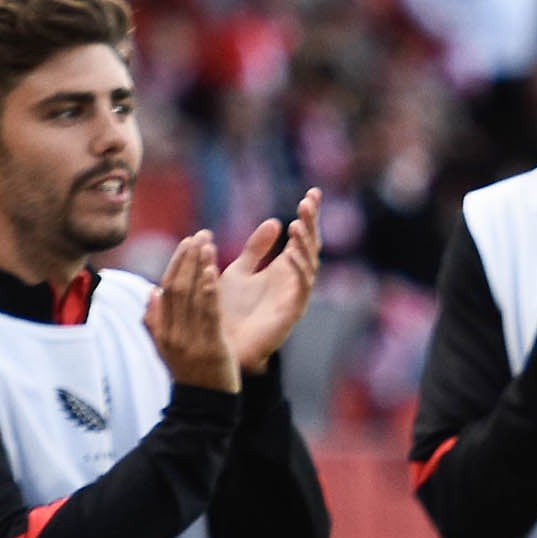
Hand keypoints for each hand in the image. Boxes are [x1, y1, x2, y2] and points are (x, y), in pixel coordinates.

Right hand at [144, 232, 237, 392]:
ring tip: (206, 243)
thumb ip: (157, 320)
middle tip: (199, 235)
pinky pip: (207, 314)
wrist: (205, 405)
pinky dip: (208, 291)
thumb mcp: (168, 346)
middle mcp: (173, 332)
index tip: (187, 242)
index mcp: (163, 330)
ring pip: (190, 296)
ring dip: (198, 267)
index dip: (176, 263)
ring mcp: (190, 339)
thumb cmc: (192, 374)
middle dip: (187, 258)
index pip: (166, 288)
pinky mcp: (209, 346)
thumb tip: (152, 292)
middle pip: (176, 287)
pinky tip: (212, 272)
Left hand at [216, 188, 322, 373]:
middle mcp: (294, 279)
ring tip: (298, 222)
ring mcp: (295, 294)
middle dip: (311, 223)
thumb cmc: (230, 310)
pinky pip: (303, 286)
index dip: (309, 216)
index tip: (312, 193)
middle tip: (309, 200)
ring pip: (309, 263)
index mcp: (283, 268)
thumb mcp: (239, 271)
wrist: (224, 344)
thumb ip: (256, 249)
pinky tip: (293, 253)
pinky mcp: (293, 310)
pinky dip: (300, 268)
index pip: (302, 237)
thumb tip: (275, 222)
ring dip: (305, 243)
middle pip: (310, 245)